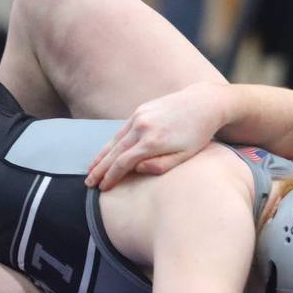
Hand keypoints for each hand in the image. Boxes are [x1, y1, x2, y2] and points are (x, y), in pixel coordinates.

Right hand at [85, 82, 225, 189]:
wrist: (203, 103)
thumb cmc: (198, 134)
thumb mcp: (186, 155)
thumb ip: (161, 165)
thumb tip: (137, 169)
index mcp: (153, 142)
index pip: (124, 163)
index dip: (112, 177)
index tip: (104, 188)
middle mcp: (142, 127)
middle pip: (114, 152)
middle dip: (100, 169)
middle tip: (89, 183)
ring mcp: (139, 116)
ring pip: (114, 140)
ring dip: (101, 156)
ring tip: (91, 170)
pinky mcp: (140, 110)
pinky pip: (121, 130)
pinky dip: (111, 142)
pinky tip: (105, 151)